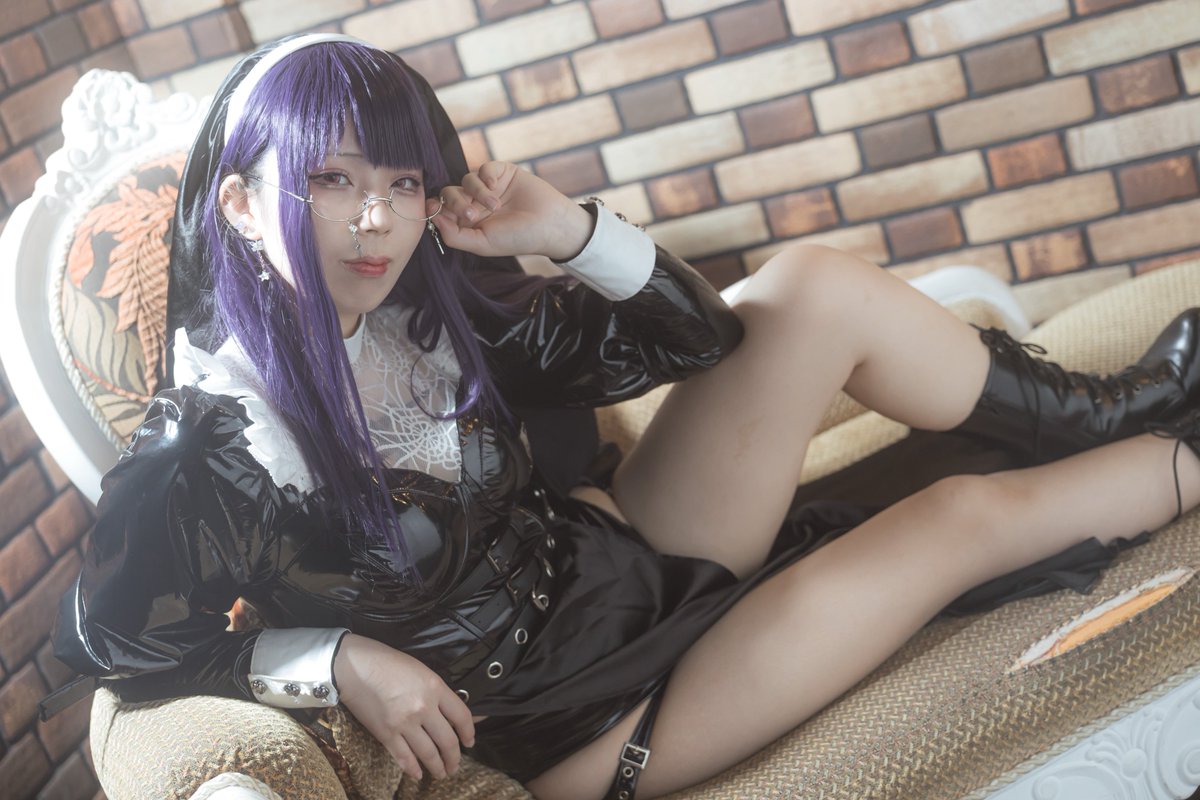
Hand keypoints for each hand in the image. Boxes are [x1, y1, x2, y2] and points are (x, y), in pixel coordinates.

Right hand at [333, 633, 474, 780]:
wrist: (354, 666)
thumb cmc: (387, 662)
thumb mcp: (420, 670)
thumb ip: (436, 691)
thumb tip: (448, 712)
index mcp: (435, 688)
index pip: (462, 716)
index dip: (469, 732)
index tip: (470, 742)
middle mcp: (423, 707)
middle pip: (448, 740)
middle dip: (454, 758)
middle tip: (455, 766)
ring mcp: (405, 723)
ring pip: (428, 753)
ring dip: (437, 767)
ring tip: (440, 773)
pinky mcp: (386, 734)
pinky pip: (404, 757)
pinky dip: (412, 768)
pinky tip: (417, 774)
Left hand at [428, 161, 594, 260]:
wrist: (550, 225)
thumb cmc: (518, 238)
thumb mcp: (483, 244)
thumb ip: (455, 236)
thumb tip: (433, 218)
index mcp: (469, 222)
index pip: (442, 210)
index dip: (434, 207)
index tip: (431, 208)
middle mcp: (475, 203)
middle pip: (450, 192)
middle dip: (455, 201)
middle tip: (471, 214)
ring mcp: (489, 187)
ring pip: (466, 179)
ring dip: (477, 192)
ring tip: (495, 205)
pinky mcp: (502, 172)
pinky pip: (483, 167)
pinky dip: (486, 175)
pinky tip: (495, 185)